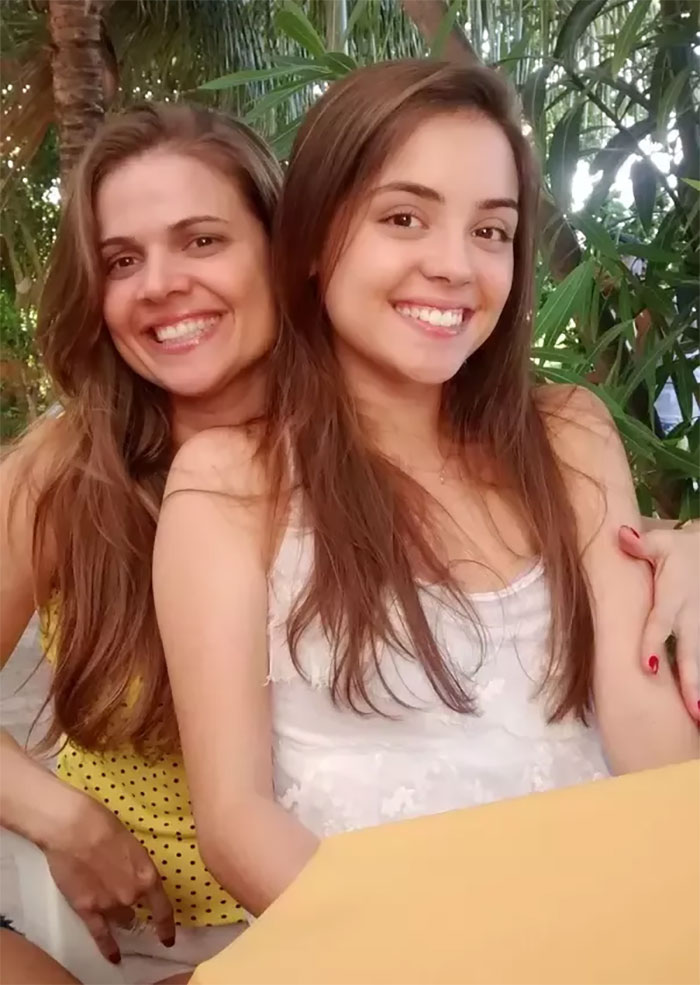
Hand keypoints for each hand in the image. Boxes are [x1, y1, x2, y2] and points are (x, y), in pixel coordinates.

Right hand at [43, 788, 174, 963]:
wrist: (73, 829)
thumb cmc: (103, 825)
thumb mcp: (132, 844)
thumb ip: (136, 866)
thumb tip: (134, 875)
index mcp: (147, 875)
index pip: (162, 908)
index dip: (166, 925)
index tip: (168, 937)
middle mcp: (132, 895)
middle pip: (137, 910)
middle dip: (134, 907)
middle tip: (130, 903)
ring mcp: (109, 905)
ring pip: (121, 921)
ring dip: (121, 919)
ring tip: (120, 919)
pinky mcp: (87, 910)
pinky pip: (100, 935)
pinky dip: (108, 948)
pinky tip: (114, 957)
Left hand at [619, 524, 699, 722]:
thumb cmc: (679, 551)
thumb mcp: (661, 541)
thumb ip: (640, 544)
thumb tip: (620, 535)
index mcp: (674, 597)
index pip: (661, 623)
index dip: (654, 644)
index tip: (649, 668)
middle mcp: (692, 617)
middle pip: (691, 653)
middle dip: (692, 683)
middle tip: (693, 712)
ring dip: (699, 688)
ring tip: (697, 718)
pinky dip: (699, 680)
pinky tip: (696, 708)